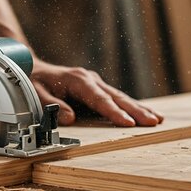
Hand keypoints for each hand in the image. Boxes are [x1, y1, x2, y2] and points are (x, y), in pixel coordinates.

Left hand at [30, 60, 163, 126]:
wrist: (32, 67)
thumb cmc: (33, 82)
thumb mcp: (35, 93)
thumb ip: (50, 105)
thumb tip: (69, 118)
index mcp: (77, 80)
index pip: (99, 99)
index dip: (113, 112)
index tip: (128, 122)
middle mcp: (90, 79)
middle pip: (116, 97)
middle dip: (135, 110)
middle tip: (153, 122)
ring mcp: (95, 82)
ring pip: (120, 96)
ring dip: (138, 108)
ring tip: (157, 119)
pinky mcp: (96, 87)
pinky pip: (116, 97)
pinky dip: (131, 106)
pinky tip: (145, 113)